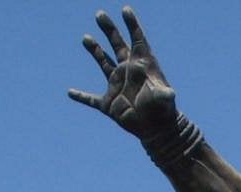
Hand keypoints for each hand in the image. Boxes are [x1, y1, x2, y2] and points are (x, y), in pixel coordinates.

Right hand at [68, 8, 177, 138]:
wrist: (157, 130)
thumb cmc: (163, 112)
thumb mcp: (164, 101)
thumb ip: (164, 95)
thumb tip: (169, 94)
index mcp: (142, 66)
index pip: (137, 40)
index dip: (132, 25)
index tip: (125, 9)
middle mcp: (128, 72)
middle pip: (117, 45)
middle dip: (109, 29)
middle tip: (100, 14)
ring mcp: (117, 86)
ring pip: (104, 63)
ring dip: (95, 51)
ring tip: (86, 38)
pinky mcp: (109, 103)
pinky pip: (91, 99)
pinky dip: (81, 97)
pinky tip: (70, 92)